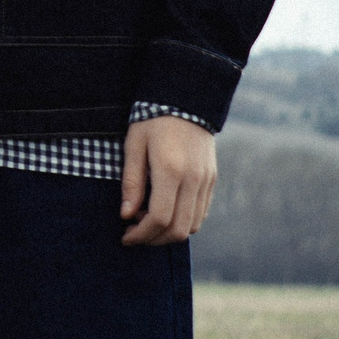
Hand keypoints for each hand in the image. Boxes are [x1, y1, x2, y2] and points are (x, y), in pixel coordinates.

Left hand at [120, 115, 215, 245]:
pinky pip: (201, 213)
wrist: (185, 99)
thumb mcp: (134, 145)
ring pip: (193, 225)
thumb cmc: (152, 120)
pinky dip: (184, 222)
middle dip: (154, 239)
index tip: (126, 236)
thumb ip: (131, 182)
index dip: (142, 234)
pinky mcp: (212, 180)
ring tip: (147, 221)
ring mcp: (206, 181)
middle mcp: (193, 180)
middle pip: (178, 228)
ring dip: (169, 233)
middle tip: (134, 234)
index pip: (159, 218)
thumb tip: (126, 214)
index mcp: (171, 170)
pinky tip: (165, 212)